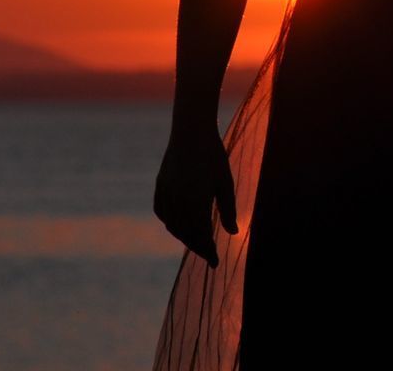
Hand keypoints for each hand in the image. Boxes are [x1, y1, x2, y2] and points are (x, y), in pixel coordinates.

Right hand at [153, 124, 238, 267]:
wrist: (191, 130)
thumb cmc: (213, 155)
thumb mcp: (225, 181)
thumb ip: (228, 208)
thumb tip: (233, 232)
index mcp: (197, 200)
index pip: (202, 235)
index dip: (208, 250)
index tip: (215, 262)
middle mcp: (179, 200)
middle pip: (186, 233)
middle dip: (198, 246)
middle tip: (208, 254)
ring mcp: (166, 193)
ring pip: (173, 225)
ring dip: (184, 236)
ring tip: (197, 240)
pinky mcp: (160, 185)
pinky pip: (163, 212)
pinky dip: (171, 222)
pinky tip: (179, 224)